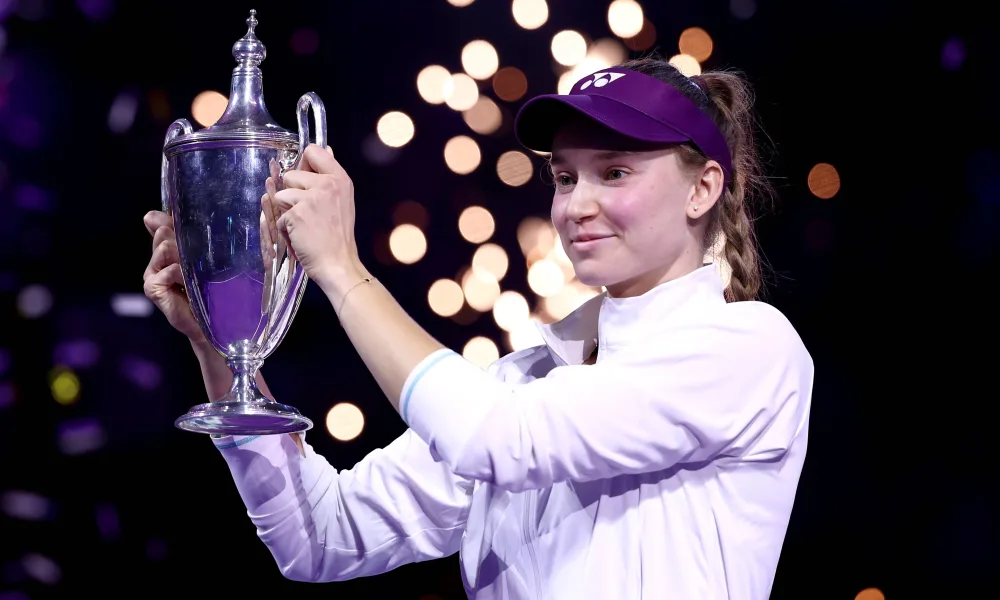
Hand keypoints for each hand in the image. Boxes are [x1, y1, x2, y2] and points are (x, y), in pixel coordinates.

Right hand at [142, 210, 206, 343]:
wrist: (212, 321)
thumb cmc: (213, 288)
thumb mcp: (204, 258)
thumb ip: (189, 237)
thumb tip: (167, 215)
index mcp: (167, 247)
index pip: (158, 221)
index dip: (170, 220)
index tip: (186, 225)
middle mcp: (156, 258)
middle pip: (163, 232)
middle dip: (183, 241)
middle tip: (198, 261)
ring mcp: (151, 273)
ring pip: (164, 246)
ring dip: (184, 258)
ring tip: (195, 276)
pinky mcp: (152, 287)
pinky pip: (169, 270)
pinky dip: (183, 276)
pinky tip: (190, 287)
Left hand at [268, 144, 363, 292]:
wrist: (338, 263)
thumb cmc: (338, 237)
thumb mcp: (342, 200)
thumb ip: (330, 176)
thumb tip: (325, 149)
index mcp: (340, 179)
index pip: (313, 151)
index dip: (304, 164)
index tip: (305, 180)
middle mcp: (327, 184)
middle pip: (291, 174)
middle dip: (293, 193)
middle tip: (309, 213)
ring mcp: (311, 198)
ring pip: (281, 194)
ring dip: (287, 212)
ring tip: (305, 226)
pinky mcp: (296, 213)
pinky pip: (279, 215)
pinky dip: (286, 229)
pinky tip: (301, 236)